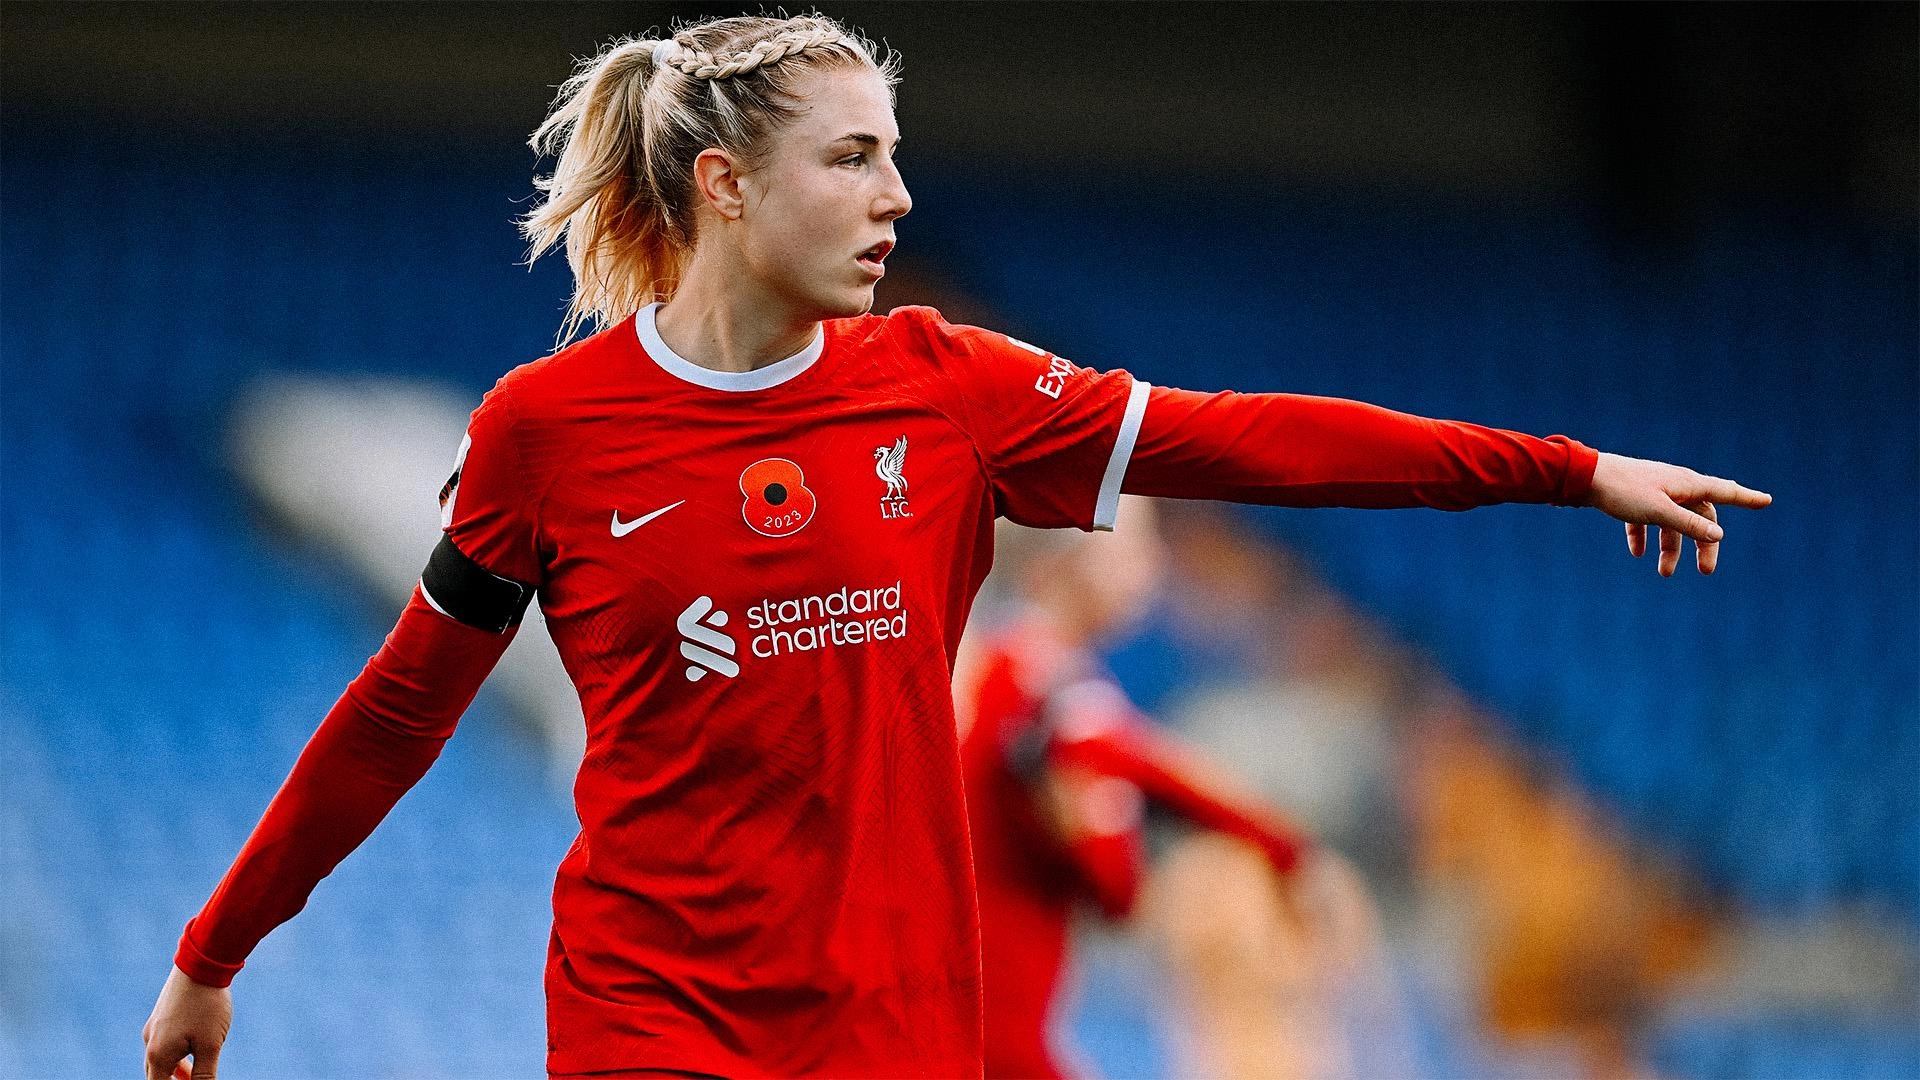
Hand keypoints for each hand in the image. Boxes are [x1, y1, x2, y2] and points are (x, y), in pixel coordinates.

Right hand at [143, 965, 230, 1079]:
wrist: (202, 964)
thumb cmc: (207, 1006)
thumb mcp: (210, 1045)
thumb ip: (204, 1074)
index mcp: (158, 1054)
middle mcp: (150, 1041)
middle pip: (156, 1076)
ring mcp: (154, 1027)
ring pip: (160, 1059)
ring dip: (175, 1071)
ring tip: (193, 1076)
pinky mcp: (162, 1016)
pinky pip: (164, 1044)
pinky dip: (176, 1055)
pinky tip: (192, 1055)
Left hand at [1586, 452, 1771, 575]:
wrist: (1584, 477)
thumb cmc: (1623, 491)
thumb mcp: (1659, 511)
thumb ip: (1688, 524)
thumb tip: (1718, 534)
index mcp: (1686, 483)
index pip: (1724, 492)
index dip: (1746, 497)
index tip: (1767, 500)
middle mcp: (1675, 485)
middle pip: (1699, 516)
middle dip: (1703, 544)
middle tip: (1705, 571)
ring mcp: (1654, 491)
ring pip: (1671, 523)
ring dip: (1670, 549)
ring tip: (1664, 574)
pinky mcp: (1634, 498)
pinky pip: (1646, 520)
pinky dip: (1644, 536)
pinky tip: (1636, 553)